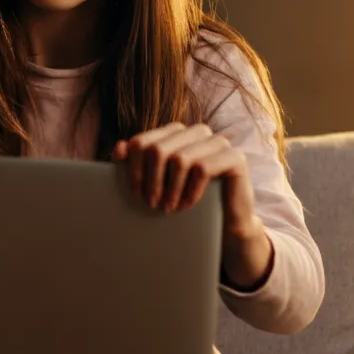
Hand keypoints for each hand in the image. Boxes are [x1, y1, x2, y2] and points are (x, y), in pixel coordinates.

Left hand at [113, 122, 272, 286]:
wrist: (223, 221)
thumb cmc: (184, 198)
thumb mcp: (156, 181)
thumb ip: (137, 162)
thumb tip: (118, 147)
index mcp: (174, 132)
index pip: (141, 142)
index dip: (133, 168)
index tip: (134, 193)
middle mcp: (196, 132)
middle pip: (158, 149)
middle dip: (150, 180)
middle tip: (150, 204)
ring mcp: (218, 142)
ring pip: (180, 159)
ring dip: (170, 188)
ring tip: (167, 208)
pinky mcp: (235, 157)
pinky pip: (203, 169)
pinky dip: (190, 190)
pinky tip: (186, 205)